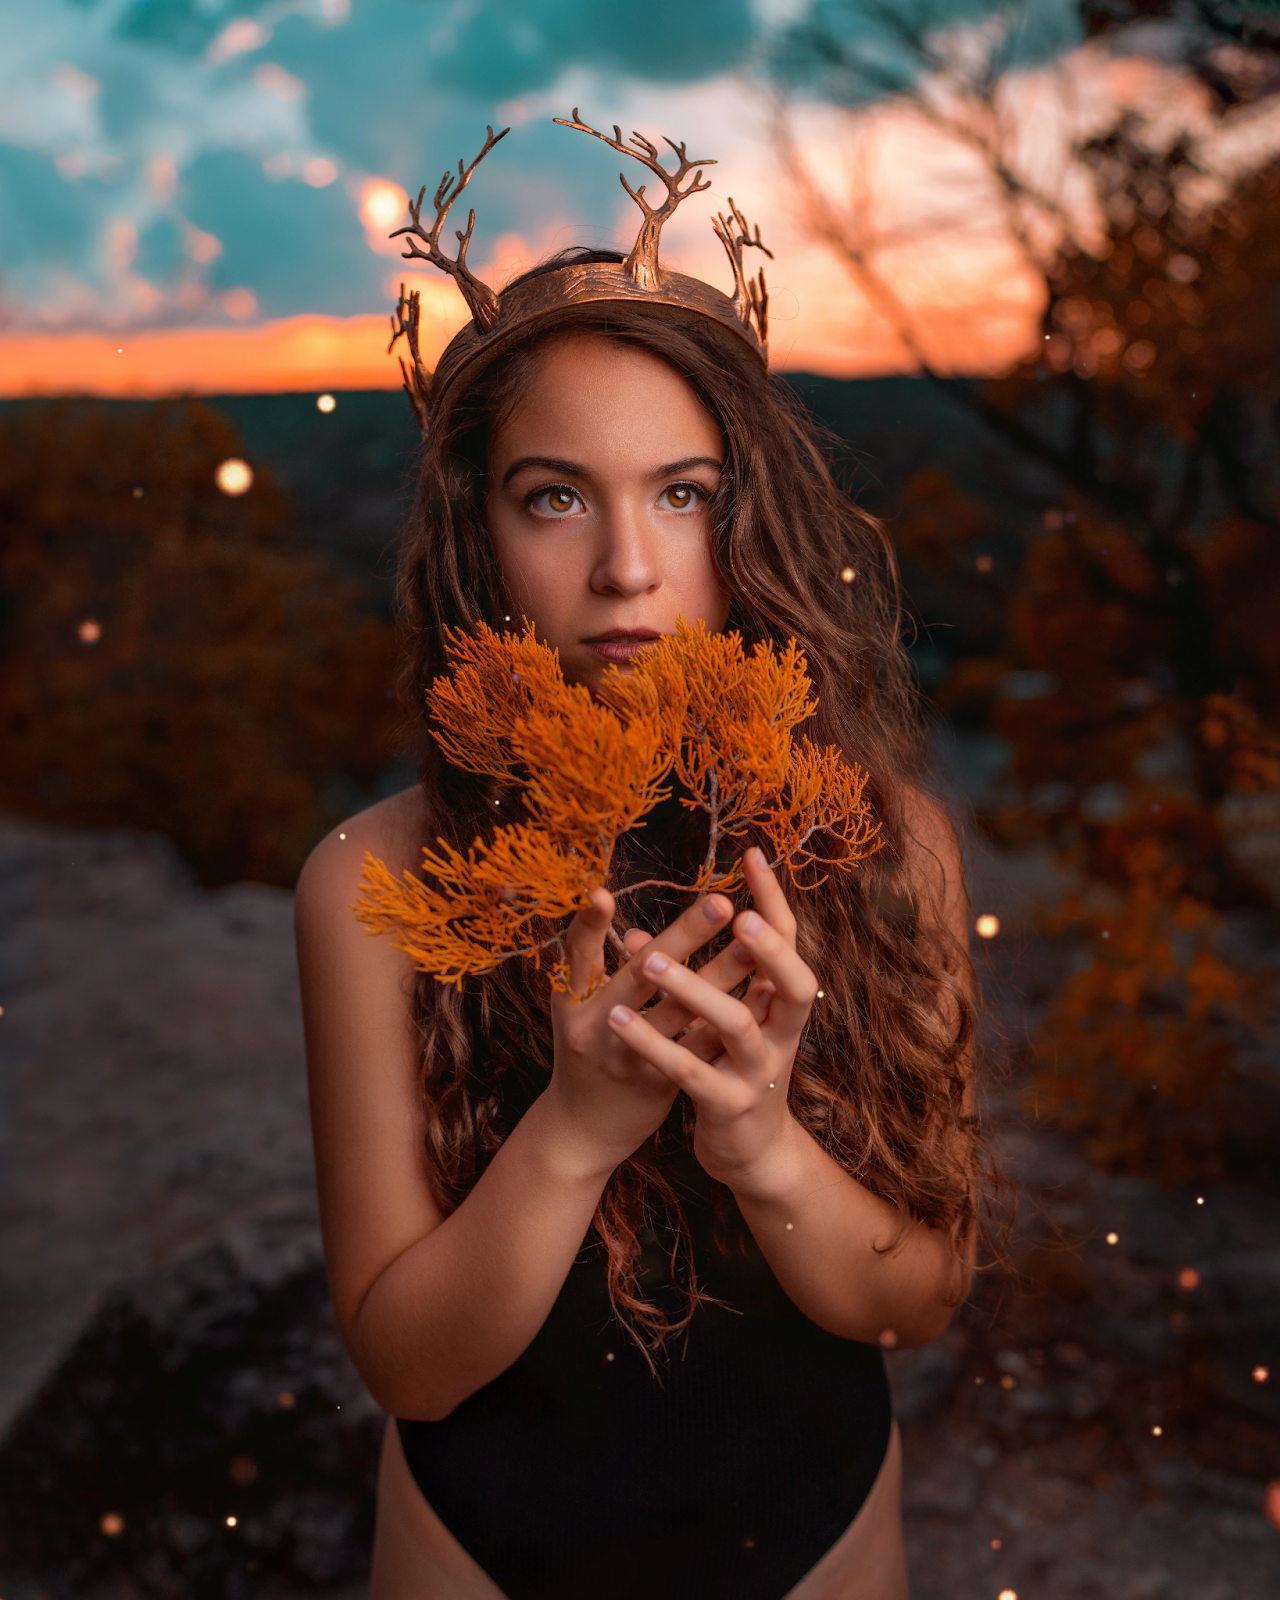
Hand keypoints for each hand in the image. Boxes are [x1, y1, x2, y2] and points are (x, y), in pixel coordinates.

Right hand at [542, 887, 759, 1174]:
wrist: (583, 1131)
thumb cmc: (587, 1051)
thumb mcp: (580, 1008)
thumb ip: (603, 969)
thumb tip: (638, 929)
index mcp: (570, 1001)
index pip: (577, 955)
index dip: (588, 925)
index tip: (603, 892)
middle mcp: (593, 1029)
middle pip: (639, 976)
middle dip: (682, 937)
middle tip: (720, 902)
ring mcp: (626, 1060)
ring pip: (678, 1011)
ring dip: (718, 975)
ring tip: (750, 942)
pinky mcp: (657, 1085)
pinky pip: (698, 1047)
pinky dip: (727, 1019)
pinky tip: (760, 995)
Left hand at [604, 849, 817, 1188]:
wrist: (751, 1155)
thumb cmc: (731, 1071)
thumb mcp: (723, 1021)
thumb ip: (694, 979)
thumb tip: (639, 936)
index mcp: (783, 1006)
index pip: (790, 944)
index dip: (775, 901)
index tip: (752, 855)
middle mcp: (783, 1034)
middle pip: (793, 983)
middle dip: (766, 947)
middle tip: (732, 912)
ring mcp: (760, 1072)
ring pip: (734, 1024)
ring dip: (692, 988)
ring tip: (648, 958)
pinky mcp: (730, 1106)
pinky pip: (691, 1071)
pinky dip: (654, 1043)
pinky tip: (620, 1019)